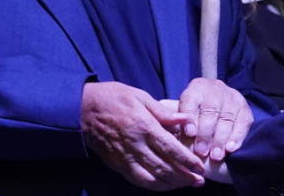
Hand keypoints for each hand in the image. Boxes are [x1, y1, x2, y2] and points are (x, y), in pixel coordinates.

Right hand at [81, 81, 202, 190]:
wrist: (82, 109)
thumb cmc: (114, 98)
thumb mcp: (141, 97)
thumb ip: (164, 112)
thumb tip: (186, 120)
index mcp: (144, 126)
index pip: (171, 149)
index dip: (187, 160)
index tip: (200, 166)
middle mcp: (135, 146)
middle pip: (163, 168)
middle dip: (184, 177)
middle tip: (199, 181)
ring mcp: (124, 157)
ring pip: (151, 179)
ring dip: (171, 185)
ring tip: (186, 184)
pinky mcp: (116, 164)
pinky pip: (137, 180)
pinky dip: (153, 186)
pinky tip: (164, 185)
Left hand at [177, 77, 252, 160]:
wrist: (216, 112)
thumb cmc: (192, 117)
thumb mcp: (180, 112)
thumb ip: (171, 117)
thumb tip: (158, 121)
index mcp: (197, 88)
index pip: (191, 99)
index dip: (190, 116)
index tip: (189, 134)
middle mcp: (215, 89)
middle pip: (211, 109)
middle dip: (206, 132)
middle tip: (201, 151)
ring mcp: (232, 98)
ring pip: (227, 117)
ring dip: (220, 138)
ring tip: (215, 156)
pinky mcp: (245, 109)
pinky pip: (243, 122)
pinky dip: (237, 136)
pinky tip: (230, 149)